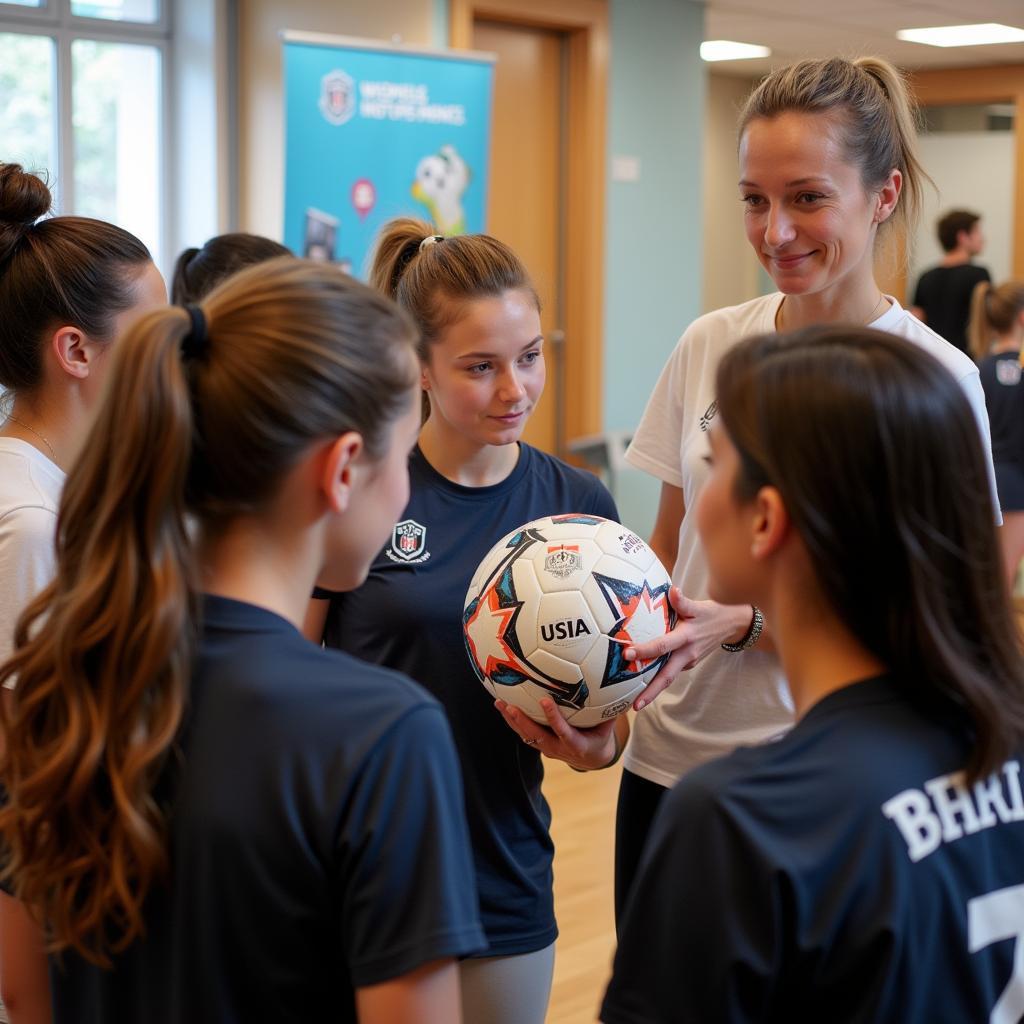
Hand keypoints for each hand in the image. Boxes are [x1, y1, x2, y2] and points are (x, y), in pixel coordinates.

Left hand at [495, 697, 616, 769]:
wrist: (592, 759)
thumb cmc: (600, 736)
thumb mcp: (607, 726)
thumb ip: (609, 709)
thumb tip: (616, 683)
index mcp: (577, 745)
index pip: (563, 731)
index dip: (553, 718)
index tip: (545, 701)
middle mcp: (558, 749)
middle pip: (537, 737)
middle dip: (523, 722)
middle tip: (510, 706)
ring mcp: (547, 748)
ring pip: (527, 735)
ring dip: (512, 720)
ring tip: (499, 702)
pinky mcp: (540, 744)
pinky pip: (524, 732)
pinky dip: (513, 720)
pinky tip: (502, 705)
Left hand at [626, 588, 754, 709]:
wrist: (732, 624)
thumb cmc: (711, 613)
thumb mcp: (699, 605)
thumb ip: (682, 601)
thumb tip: (672, 590)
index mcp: (686, 637)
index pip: (662, 645)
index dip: (645, 650)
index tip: (628, 654)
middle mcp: (687, 653)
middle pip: (666, 676)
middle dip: (650, 692)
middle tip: (635, 706)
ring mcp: (688, 661)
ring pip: (668, 677)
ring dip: (653, 690)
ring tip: (634, 702)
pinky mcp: (688, 663)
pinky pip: (670, 671)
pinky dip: (657, 678)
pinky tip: (643, 682)